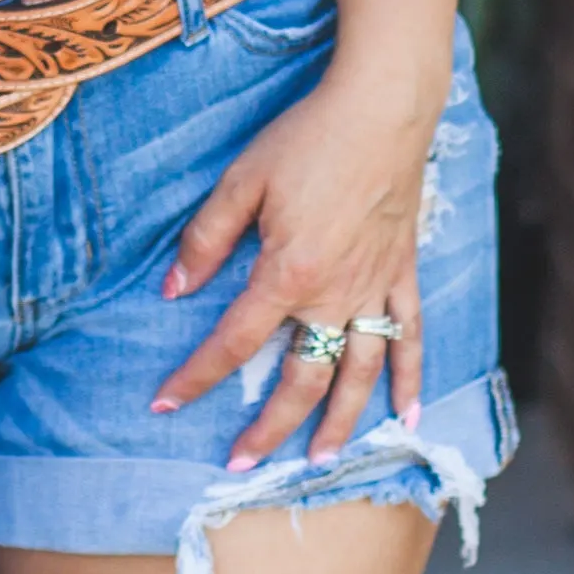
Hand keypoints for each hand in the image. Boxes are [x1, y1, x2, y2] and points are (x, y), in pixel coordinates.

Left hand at [150, 57, 441, 473]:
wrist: (384, 108)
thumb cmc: (308, 138)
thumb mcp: (242, 182)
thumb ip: (206, 240)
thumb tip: (174, 290)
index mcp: (288, 274)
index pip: (234, 343)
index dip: (196, 377)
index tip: (164, 403)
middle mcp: (336, 294)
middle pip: (301, 379)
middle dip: (268, 428)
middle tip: (240, 465)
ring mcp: (376, 289)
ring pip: (357, 373)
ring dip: (339, 424)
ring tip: (319, 463)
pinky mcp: (403, 274)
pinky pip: (409, 337)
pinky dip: (409, 378)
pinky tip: (406, 414)